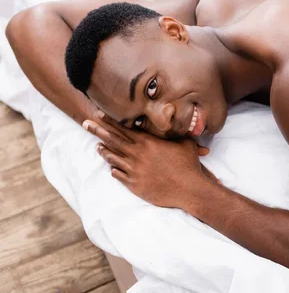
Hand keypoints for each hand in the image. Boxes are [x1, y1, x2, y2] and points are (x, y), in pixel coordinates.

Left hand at [82, 111, 219, 207]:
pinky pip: (118, 175)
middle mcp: (137, 154)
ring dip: (103, 151)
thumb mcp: (185, 143)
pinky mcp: (134, 184)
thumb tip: (181, 124)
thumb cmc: (188, 165)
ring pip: (112, 157)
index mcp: (147, 142)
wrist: (188, 188)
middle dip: (98, 130)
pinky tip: (111, 168)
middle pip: (112, 139)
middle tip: (86, 123)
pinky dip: (113, 169)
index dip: (111, 121)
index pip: (124, 128)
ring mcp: (133, 169)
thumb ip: (177, 133)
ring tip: (97, 146)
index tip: (99, 114)